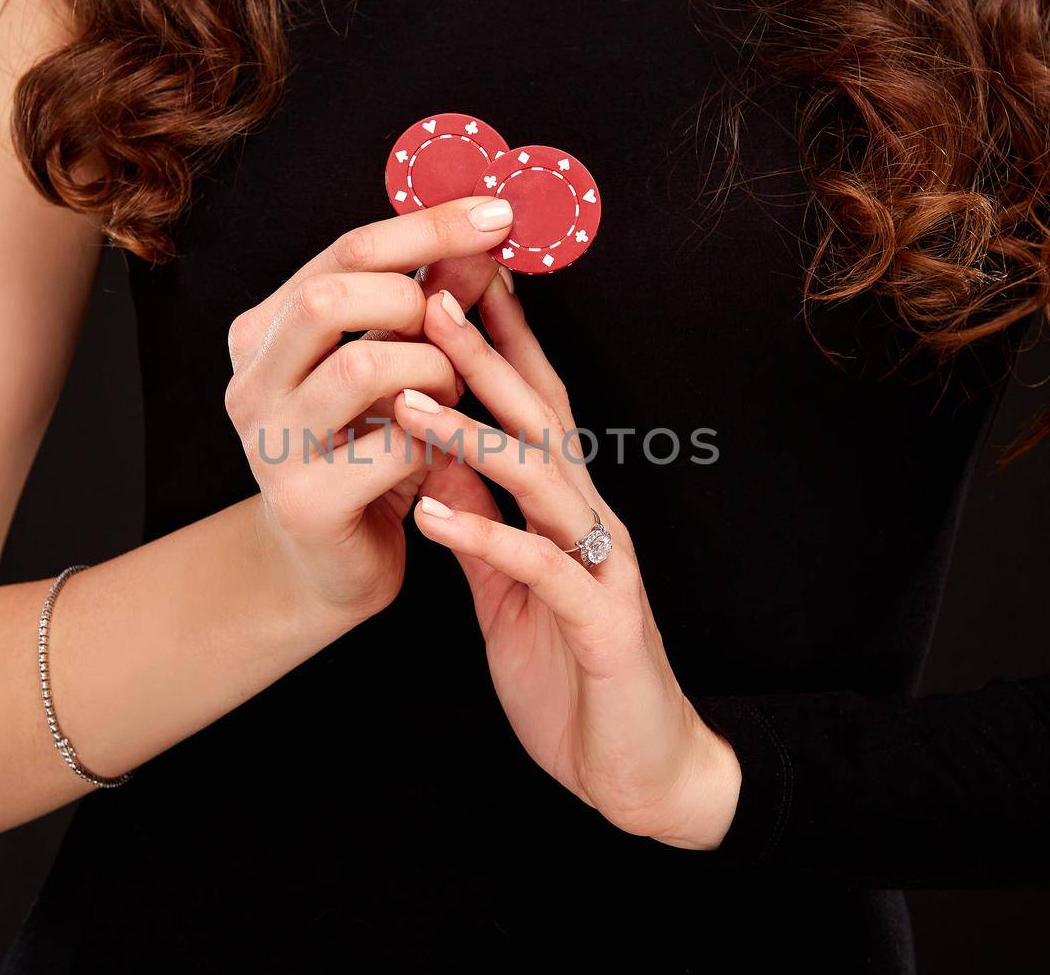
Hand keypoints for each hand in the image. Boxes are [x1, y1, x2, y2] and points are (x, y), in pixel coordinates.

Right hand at [223, 197, 512, 625]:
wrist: (330, 566)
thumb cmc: (366, 455)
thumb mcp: (396, 368)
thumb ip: (432, 302)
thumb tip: (487, 235)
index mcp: (264, 331)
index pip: (346, 251)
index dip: (429, 229)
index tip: (498, 215)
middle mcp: (251, 380)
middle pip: (332, 298)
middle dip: (415, 303)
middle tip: (454, 334)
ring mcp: (268, 442)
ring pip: (363, 368)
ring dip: (434, 374)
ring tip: (451, 398)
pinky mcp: (305, 502)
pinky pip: (394, 446)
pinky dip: (439, 441)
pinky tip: (442, 453)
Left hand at [393, 275, 742, 848]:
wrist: (639, 768)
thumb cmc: (573, 672)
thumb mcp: (506, 588)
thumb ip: (476, 522)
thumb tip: (431, 458)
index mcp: (566, 508)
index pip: (532, 408)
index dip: (493, 343)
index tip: (446, 281)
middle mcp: (590, 520)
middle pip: (539, 419)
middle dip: (485, 353)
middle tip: (432, 292)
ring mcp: (601, 566)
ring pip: (541, 478)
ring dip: (474, 434)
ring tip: (410, 398)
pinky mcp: (602, 621)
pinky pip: (541, 568)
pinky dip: (486, 538)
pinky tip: (432, 520)